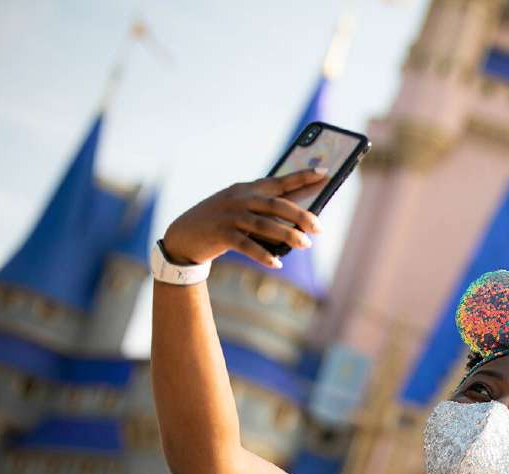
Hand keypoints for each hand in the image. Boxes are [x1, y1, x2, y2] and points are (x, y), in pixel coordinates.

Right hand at [162, 168, 326, 267]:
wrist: (183, 236)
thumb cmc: (221, 222)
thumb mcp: (240, 208)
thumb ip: (265, 210)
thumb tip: (299, 220)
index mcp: (247, 189)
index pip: (279, 181)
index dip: (302, 177)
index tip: (325, 173)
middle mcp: (239, 199)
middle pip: (276, 205)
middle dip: (301, 215)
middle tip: (320, 228)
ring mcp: (230, 216)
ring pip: (265, 225)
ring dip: (287, 235)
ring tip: (306, 245)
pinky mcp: (221, 234)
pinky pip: (246, 245)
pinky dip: (263, 255)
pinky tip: (276, 263)